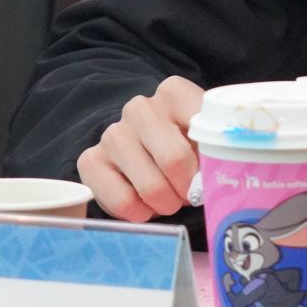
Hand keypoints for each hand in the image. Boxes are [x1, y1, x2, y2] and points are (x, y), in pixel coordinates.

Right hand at [76, 75, 204, 220]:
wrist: (141, 148)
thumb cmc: (183, 144)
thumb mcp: (205, 137)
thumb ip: (216, 148)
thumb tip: (216, 178)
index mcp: (173, 92)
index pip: (202, 129)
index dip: (212, 162)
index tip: (212, 173)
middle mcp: (139, 108)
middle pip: (174, 160)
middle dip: (187, 189)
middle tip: (189, 194)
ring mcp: (112, 133)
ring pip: (150, 186)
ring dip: (166, 204)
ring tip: (168, 200)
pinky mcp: (91, 160)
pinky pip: (122, 202)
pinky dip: (140, 213)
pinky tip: (145, 206)